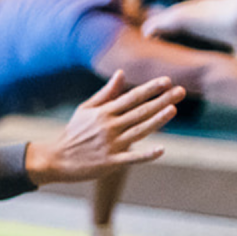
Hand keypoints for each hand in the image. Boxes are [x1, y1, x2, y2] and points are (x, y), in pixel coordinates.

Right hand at [25, 73, 184, 185]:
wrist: (55, 160)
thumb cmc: (73, 133)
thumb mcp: (85, 110)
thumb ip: (106, 93)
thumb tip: (121, 73)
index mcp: (103, 112)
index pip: (131, 97)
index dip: (150, 89)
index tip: (167, 81)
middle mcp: (109, 126)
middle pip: (140, 111)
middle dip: (161, 100)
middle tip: (181, 91)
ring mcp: (111, 144)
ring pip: (139, 130)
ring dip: (157, 120)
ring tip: (173, 110)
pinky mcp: (111, 162)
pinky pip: (132, 158)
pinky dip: (147, 155)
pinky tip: (162, 150)